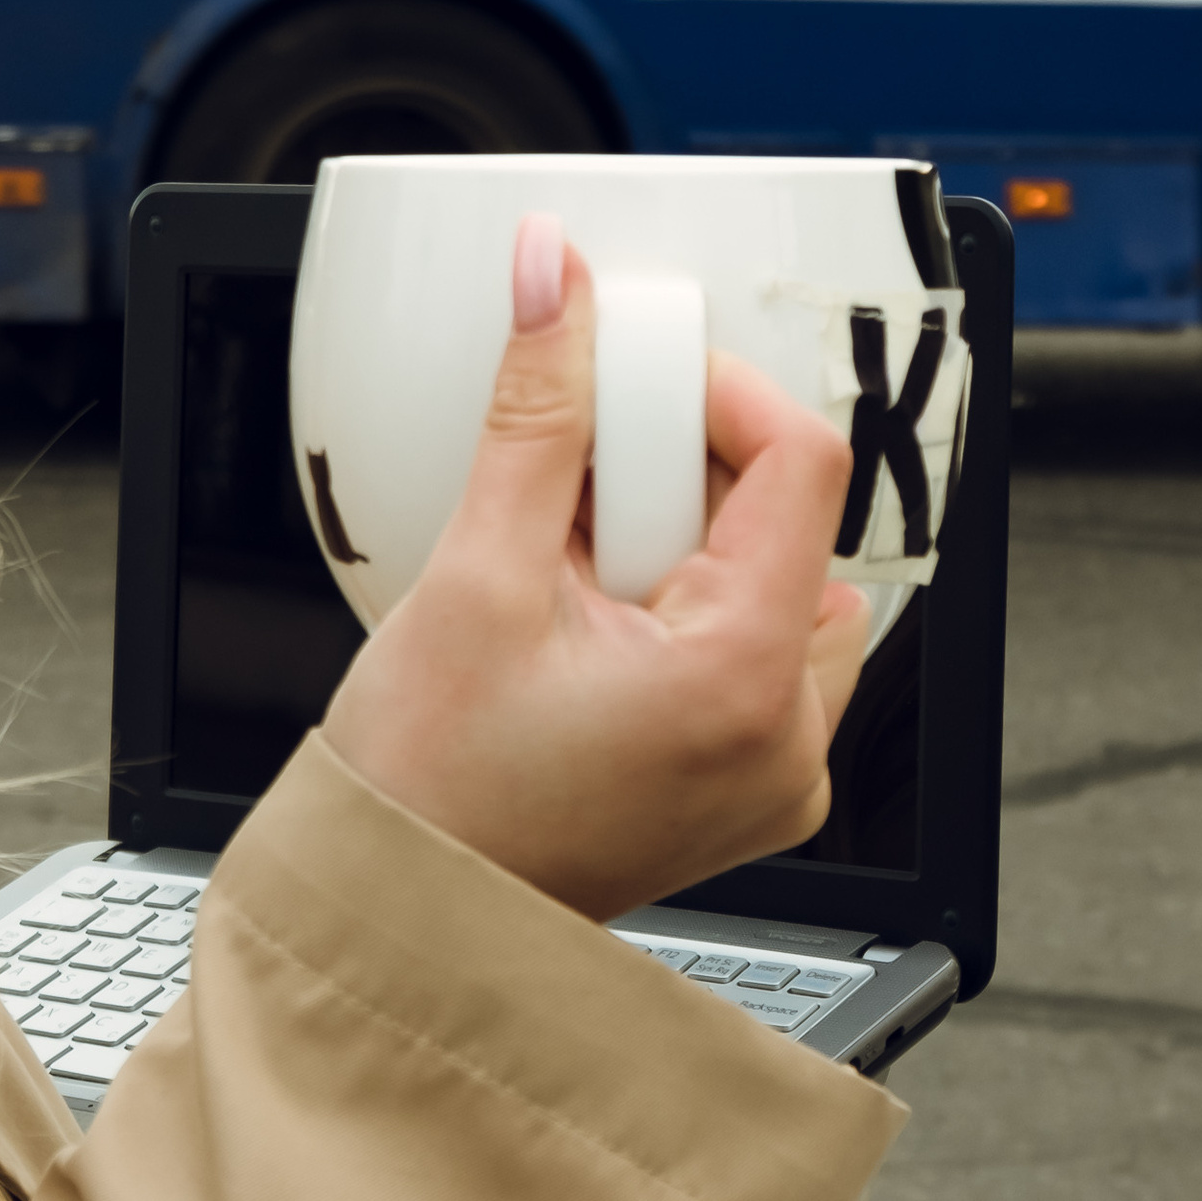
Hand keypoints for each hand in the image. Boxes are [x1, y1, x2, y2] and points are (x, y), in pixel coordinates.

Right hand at [321, 222, 870, 919]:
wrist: (398, 915)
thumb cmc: (429, 791)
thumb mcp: (476, 572)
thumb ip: (536, 412)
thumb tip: (558, 285)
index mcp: (744, 682)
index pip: (803, 464)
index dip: (718, 391)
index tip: (636, 373)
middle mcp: (788, 740)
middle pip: (795, 524)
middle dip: (686, 478)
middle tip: (578, 491)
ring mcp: (774, 776)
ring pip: (779, 585)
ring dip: (686, 542)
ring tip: (576, 566)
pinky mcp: (745, 791)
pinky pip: (754, 654)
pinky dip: (686, 608)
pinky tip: (590, 616)